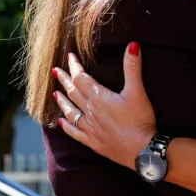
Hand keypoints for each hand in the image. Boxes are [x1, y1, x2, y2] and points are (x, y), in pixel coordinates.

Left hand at [52, 42, 155, 168]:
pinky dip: (66, 126)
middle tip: (55, 71)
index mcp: (99, 97)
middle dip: (64, 80)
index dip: (74, 66)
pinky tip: (61, 122)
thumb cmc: (140, 120)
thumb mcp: (138, 91)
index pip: (81, 78)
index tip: (69, 57)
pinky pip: (74, 132)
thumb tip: (133, 45)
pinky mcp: (93, 141)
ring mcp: (90, 127)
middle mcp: (90, 111)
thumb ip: (133, 67)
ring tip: (55, 93)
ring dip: (62, 101)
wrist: (141, 150)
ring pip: (70, 111)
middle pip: (73, 92)